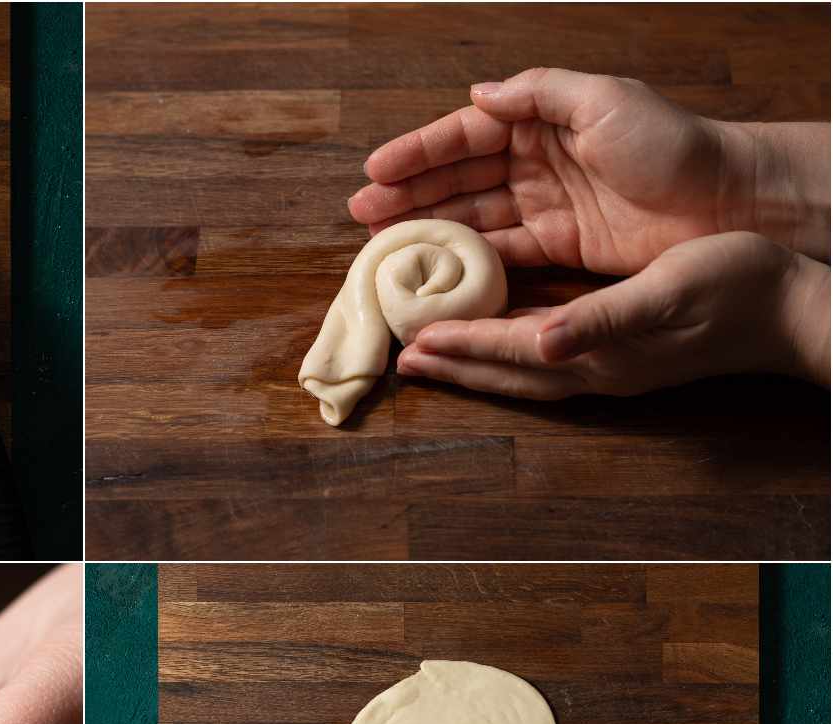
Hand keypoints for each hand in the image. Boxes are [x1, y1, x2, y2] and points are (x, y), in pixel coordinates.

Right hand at [349, 67, 815, 274]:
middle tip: (361, 214)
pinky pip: (502, 250)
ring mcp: (547, 203)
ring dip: (428, 228)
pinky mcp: (561, 245)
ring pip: (472, 215)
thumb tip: (476, 96)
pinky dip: (467, 258)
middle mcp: (539, 159)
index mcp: (545, 119)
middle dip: (409, 195)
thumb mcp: (603, 100)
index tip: (376, 171)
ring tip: (382, 243)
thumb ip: (538, 93)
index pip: (467, 134)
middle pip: (459, 177)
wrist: (725, 200)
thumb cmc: (670, 145)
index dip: (419, 152)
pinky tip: (433, 268)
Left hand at [397, 231, 830, 398]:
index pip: (511, 352)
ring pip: (524, 372)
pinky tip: (507, 341)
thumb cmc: (736, 288)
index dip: (462, 346)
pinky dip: (514, 354)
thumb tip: (543, 343)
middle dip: (456, 365)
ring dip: (479, 365)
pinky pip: (549, 361)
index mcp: (598, 355)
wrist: (795, 310)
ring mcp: (610, 370)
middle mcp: (595, 371)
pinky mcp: (624, 358)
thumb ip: (601, 321)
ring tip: (437, 355)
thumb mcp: (666, 292)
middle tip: (405, 357)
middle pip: (506, 374)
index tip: (415, 341)